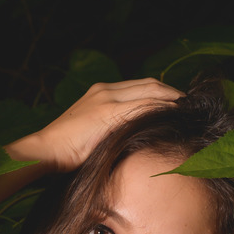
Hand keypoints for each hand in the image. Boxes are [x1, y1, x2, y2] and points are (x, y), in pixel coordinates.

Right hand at [11, 79, 182, 172]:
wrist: (44, 150)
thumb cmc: (64, 150)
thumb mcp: (90, 133)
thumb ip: (109, 128)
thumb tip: (132, 139)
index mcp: (100, 92)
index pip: (139, 85)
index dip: (161, 91)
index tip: (177, 102)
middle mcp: (105, 90)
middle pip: (149, 84)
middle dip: (172, 92)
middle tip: (189, 103)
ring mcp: (106, 98)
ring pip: (149, 90)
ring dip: (171, 98)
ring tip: (187, 108)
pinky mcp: (107, 111)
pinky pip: (142, 105)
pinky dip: (161, 107)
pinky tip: (174, 114)